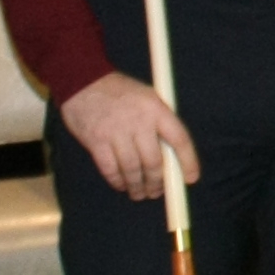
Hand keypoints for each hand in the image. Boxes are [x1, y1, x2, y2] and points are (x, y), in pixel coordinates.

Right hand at [64, 69, 199, 199]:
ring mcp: (116, 132)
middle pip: (154, 161)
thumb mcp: (148, 97)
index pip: (179, 139)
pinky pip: (111, 170)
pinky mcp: (96, 141)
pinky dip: (117, 181)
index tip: (191, 178)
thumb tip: (171, 157)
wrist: (83, 81)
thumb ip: (159, 123)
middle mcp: (139, 121)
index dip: (188, 161)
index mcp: (156, 108)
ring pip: (133, 170)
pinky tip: (121, 185)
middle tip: (157, 191)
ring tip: (139, 193)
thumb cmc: (120, 92)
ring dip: (137, 186)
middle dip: (157, 182)